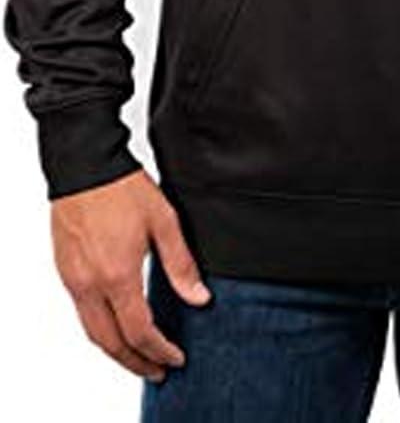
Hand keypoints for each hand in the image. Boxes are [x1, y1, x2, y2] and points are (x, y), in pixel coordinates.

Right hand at [50, 167, 211, 382]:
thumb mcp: (163, 221)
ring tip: (138, 356)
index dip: (160, 350)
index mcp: (117, 275)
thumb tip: (198, 298)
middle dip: (136, 362)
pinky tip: (115, 324)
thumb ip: (180, 264)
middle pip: (111, 343)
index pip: (139, 331)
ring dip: (116, 350)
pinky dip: (100, 329)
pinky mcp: (65, 271)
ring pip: (92, 332)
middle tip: (157, 370)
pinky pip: (81, 313)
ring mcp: (74, 279)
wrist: (85, 164)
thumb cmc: (122, 187)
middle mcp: (91, 284)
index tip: (175, 358)